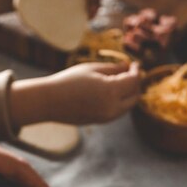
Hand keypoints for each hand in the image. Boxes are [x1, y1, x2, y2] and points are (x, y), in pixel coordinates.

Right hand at [10, 62, 140, 127]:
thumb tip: (127, 67)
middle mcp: (112, 108)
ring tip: (122, 81)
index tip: (135, 64)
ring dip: (128, 94)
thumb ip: (113, 69)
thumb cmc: (69, 81)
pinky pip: (117, 112)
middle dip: (135, 84)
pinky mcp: (100, 122)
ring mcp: (106, 117)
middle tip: (131, 73)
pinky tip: (112, 92)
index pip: (133, 81)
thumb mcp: (92, 69)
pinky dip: (120, 102)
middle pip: (134, 96)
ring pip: (127, 106)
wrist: (50, 102)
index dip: (136, 71)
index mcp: (111, 92)